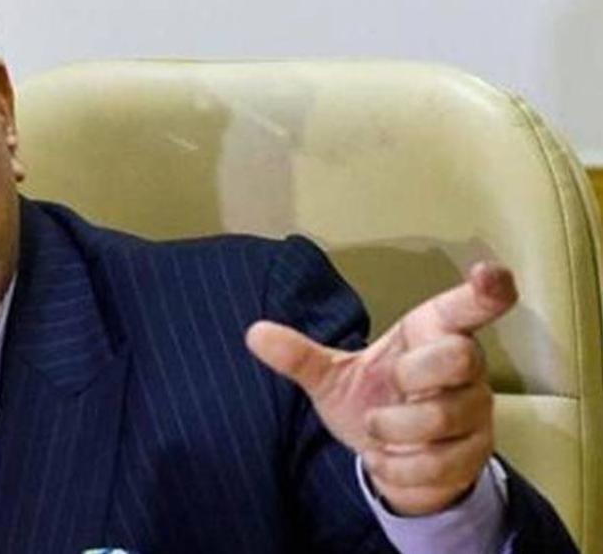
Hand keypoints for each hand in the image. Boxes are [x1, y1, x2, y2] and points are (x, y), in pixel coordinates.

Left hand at [245, 262, 516, 515]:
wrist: (392, 459)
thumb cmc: (371, 398)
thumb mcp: (331, 377)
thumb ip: (299, 355)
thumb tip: (254, 332)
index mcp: (431, 333)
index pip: (468, 306)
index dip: (485, 290)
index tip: (488, 275)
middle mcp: (466, 367)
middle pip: (457, 356)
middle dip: (412, 377)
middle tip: (391, 388)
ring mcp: (476, 411)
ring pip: (443, 416)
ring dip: (394, 430)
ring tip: (378, 429)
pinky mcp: (474, 455)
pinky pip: (437, 463)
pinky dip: (397, 466)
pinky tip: (386, 458)